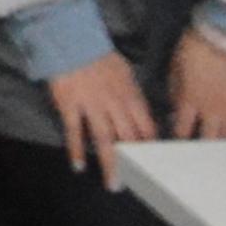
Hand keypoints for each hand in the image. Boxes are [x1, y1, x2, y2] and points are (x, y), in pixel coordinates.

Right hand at [42, 52, 159, 179]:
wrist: (71, 40)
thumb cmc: (99, 56)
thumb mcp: (125, 73)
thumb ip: (134, 96)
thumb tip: (142, 116)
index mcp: (130, 96)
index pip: (146, 127)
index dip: (151, 148)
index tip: (155, 165)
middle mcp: (114, 104)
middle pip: (128, 139)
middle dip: (136, 163)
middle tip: (139, 184)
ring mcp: (91, 106)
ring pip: (104, 140)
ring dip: (111, 164)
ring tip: (115, 184)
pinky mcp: (70, 105)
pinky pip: (74, 131)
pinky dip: (76, 149)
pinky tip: (78, 166)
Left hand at [162, 31, 225, 147]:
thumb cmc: (197, 44)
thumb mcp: (176, 63)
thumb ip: (176, 87)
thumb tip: (176, 103)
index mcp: (191, 101)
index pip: (182, 129)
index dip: (179, 141)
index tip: (177, 152)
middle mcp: (213, 110)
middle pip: (209, 140)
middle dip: (205, 155)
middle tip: (205, 166)